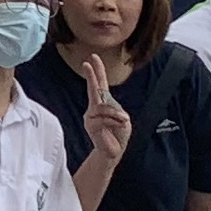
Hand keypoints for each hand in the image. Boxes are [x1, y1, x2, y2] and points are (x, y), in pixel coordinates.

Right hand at [78, 51, 133, 167]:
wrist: (114, 152)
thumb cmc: (118, 134)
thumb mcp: (123, 119)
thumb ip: (115, 111)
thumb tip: (107, 110)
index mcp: (104, 103)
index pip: (100, 84)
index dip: (98, 71)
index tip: (93, 58)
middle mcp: (95, 107)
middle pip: (93, 88)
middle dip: (92, 75)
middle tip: (88, 62)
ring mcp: (91, 116)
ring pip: (104, 107)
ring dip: (116, 114)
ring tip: (123, 122)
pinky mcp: (90, 125)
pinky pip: (103, 118)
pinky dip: (114, 121)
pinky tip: (119, 125)